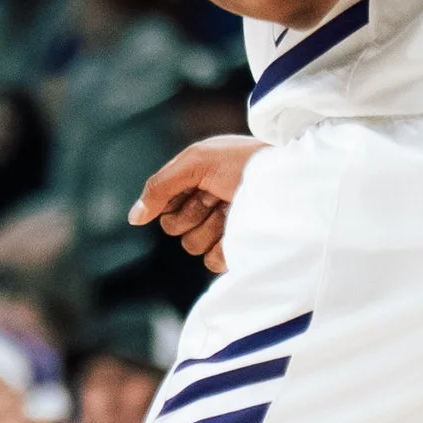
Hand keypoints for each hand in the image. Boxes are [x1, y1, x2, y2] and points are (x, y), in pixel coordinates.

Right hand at [130, 135, 268, 274]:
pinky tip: (241, 229)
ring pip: (192, 246)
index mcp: (195, 182)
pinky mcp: (237, 250)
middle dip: (194, 212)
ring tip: (235, 209)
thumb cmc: (246, 161)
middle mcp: (206, 206)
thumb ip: (160, 186)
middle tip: (218, 196)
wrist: (289, 180)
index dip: (175, 199)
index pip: (163, 205)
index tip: (197, 184)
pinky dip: (224, 248)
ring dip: (211, 228)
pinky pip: (212, 262)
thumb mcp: (197, 161)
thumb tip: (134, 218)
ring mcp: (222, 230)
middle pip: (173, 228)